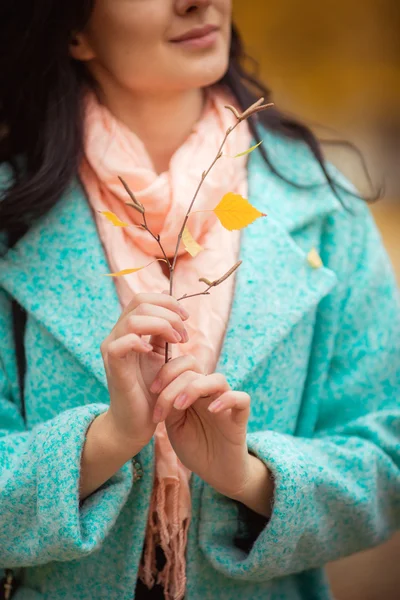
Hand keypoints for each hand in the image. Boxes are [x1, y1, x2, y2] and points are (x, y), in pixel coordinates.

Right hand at [100, 293, 189, 452]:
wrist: (135, 423)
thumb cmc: (149, 390)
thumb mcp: (159, 356)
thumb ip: (162, 335)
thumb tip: (176, 315)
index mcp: (127, 330)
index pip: (143, 298)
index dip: (167, 302)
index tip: (185, 318)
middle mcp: (116, 335)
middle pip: (139, 303)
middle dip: (169, 314)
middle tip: (184, 334)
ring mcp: (112, 350)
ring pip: (133, 320)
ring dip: (162, 326)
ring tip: (176, 342)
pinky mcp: (114, 368)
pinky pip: (121, 344)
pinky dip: (140, 342)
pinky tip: (154, 352)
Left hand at [149, 355, 254, 501]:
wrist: (216, 472)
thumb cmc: (194, 447)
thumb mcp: (174, 426)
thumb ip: (169, 406)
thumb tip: (159, 389)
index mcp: (193, 391)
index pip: (184, 365)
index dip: (166, 371)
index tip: (152, 390)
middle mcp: (209, 393)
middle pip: (195, 369)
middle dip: (172, 384)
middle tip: (162, 408)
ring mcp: (226, 402)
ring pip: (217, 379)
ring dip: (194, 388)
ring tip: (180, 407)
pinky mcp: (240, 417)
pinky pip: (241, 398)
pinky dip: (227, 399)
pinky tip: (212, 410)